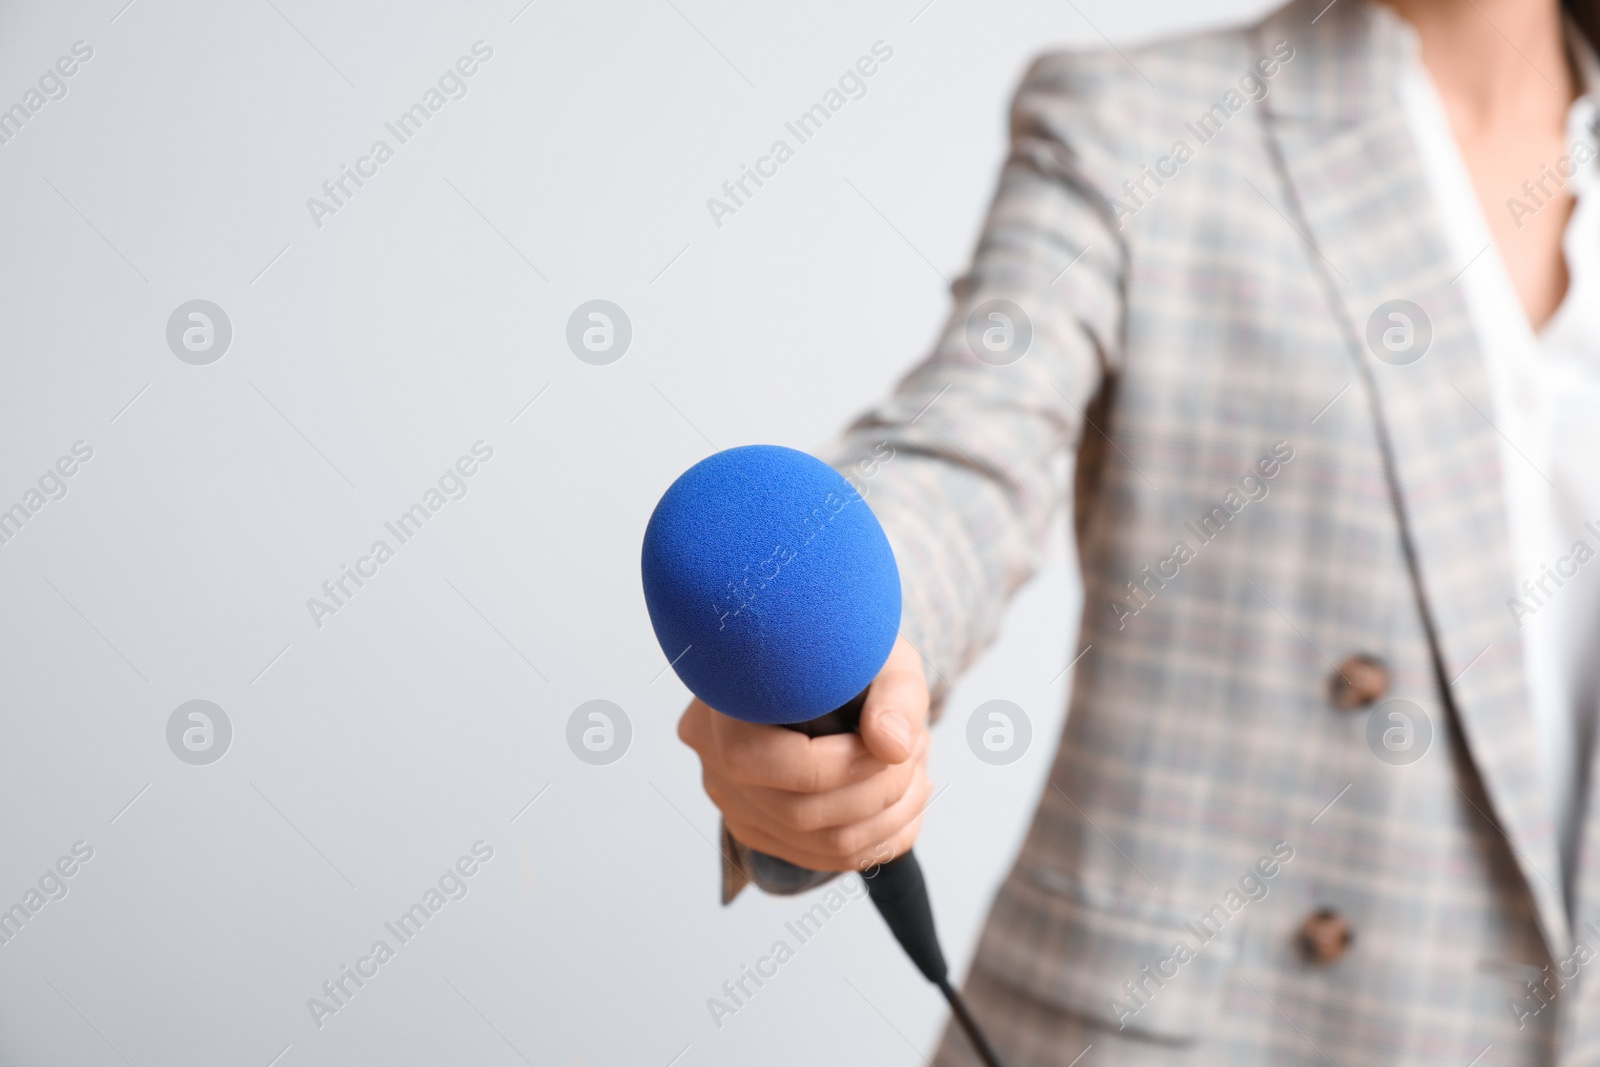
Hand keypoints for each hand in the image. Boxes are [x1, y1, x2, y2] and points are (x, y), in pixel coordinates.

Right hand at [677, 635, 931, 872]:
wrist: (825, 661)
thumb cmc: (845, 650)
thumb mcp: (878, 652)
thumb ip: (893, 695)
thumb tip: (893, 746)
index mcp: (720, 702)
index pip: (761, 761)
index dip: (838, 765)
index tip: (890, 744)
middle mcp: (711, 756)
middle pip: (797, 813)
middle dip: (877, 793)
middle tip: (917, 752)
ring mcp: (731, 799)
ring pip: (819, 844)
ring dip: (889, 817)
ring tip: (916, 769)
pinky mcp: (759, 827)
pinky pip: (824, 857)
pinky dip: (879, 838)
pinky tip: (903, 799)